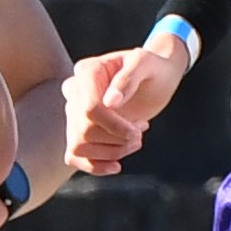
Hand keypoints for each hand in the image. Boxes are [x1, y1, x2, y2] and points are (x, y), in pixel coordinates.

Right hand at [65, 40, 187, 175]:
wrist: (156, 79)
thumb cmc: (152, 68)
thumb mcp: (146, 64)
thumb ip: (128, 78)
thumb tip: (110, 102)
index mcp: (86, 71)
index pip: (89, 108)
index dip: (114, 125)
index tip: (139, 129)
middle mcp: (74, 91)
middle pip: (84, 130)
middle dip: (117, 139)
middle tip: (140, 132)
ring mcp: (74, 112)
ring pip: (79, 146)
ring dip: (112, 152)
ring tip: (135, 141)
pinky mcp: (79, 131)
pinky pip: (74, 157)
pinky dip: (95, 166)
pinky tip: (116, 165)